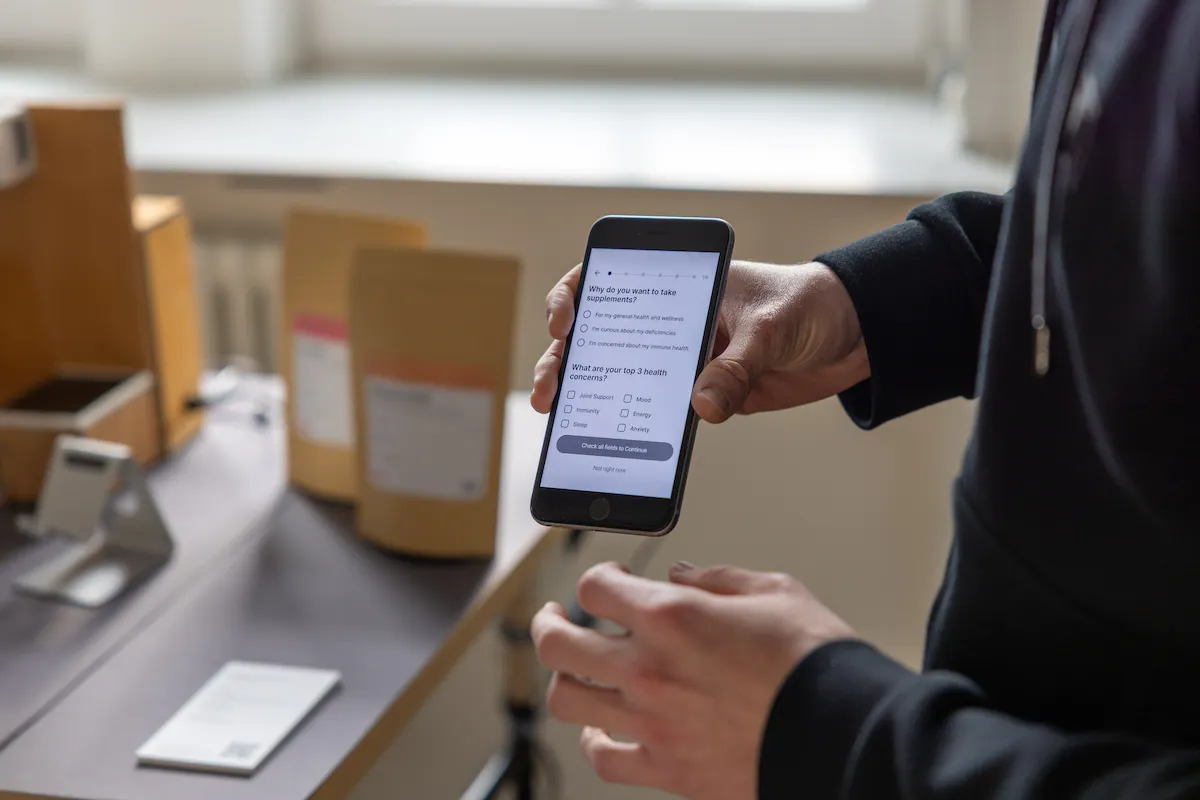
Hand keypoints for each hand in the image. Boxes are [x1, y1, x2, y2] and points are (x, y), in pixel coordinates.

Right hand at [531, 261, 868, 422]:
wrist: (856, 336)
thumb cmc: (811, 304)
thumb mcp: (771, 329)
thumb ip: (736, 367)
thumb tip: (700, 408)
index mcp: (683, 283)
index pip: (612, 278)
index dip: (575, 296)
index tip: (563, 322)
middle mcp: (674, 321)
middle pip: (603, 337)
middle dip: (566, 361)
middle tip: (550, 390)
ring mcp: (685, 360)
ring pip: (624, 378)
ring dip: (592, 399)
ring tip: (564, 421)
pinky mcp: (705, 394)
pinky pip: (661, 413)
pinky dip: (635, 429)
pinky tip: (616, 447)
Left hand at [532, 562, 856, 798]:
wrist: (844, 733)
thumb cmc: (816, 663)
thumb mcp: (774, 591)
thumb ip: (718, 579)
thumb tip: (685, 575)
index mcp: (671, 616)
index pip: (595, 586)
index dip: (600, 577)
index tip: (613, 580)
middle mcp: (649, 669)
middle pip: (558, 643)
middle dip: (550, 623)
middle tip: (557, 617)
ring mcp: (652, 723)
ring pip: (568, 700)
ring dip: (565, 679)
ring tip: (573, 671)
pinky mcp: (668, 768)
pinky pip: (606, 758)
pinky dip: (595, 743)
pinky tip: (601, 732)